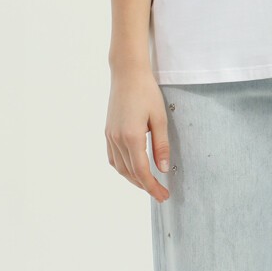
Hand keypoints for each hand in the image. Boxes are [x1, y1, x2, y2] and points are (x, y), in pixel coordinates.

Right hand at [105, 69, 172, 201]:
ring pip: (120, 167)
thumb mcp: (160, 119)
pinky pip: (113, 158)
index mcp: (131, 137)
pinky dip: (123, 168)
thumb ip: (161, 146)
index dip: (153, 187)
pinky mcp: (108, 131)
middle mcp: (117, 139)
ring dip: (133, 179)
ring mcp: (110, 136)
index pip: (142, 172)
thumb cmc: (146, 92)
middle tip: (160, 194)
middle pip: (130, 173)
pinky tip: (133, 169)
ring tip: (149, 184)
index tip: (164, 196)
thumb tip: (164, 169)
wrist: (127, 74)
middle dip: (145, 186)